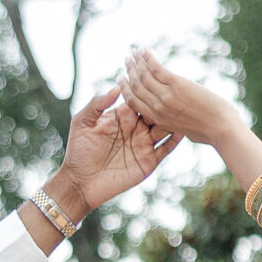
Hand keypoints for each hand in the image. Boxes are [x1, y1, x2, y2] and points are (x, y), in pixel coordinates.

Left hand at [54, 85, 182, 216]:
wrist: (81, 182)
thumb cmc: (78, 151)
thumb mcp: (83, 122)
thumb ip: (97, 103)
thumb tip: (117, 86)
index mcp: (122, 116)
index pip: (140, 100)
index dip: (148, 91)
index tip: (158, 79)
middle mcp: (135, 128)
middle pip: (155, 112)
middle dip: (164, 104)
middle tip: (175, 93)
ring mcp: (143, 145)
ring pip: (164, 129)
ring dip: (173, 120)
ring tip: (183, 109)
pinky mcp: (148, 161)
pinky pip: (165, 149)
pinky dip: (175, 140)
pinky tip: (182, 130)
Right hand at [122, 49, 240, 150]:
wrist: (220, 128)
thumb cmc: (207, 130)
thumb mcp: (182, 129)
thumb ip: (173, 120)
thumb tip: (174, 114)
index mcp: (158, 119)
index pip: (134, 103)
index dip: (125, 89)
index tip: (122, 79)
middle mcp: (157, 108)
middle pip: (136, 87)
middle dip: (129, 72)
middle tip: (127, 61)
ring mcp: (165, 96)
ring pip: (144, 76)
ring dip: (137, 62)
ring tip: (133, 53)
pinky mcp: (176, 85)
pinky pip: (156, 69)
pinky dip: (148, 58)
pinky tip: (144, 50)